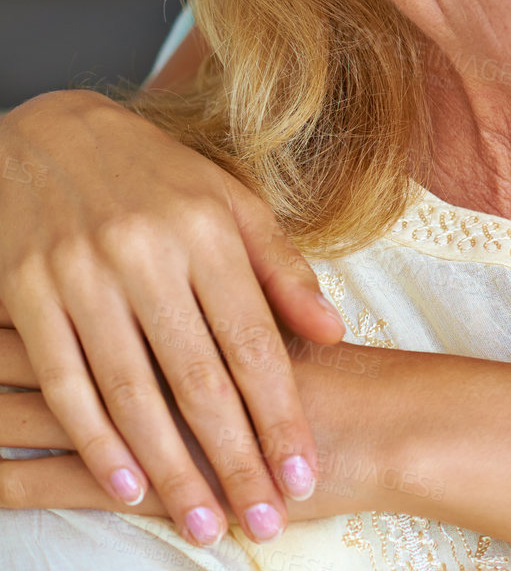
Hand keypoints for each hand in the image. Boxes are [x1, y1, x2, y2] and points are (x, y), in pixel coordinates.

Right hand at [0, 91, 346, 544]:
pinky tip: (128, 488)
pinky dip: (97, 441)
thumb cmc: (160, 179)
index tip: (304, 473)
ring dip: (170, 468)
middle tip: (264, 518)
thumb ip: (282, 271)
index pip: (254, 341)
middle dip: (235, 458)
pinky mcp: (29, 293)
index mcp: (209, 233)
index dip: (280, 413)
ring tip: (205, 522)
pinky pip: (67, 382)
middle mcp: (149, 255)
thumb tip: (334, 333)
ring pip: (134, 392)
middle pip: (199, 378)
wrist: (52, 135)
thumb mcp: (232, 205)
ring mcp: (84, 276)